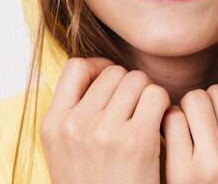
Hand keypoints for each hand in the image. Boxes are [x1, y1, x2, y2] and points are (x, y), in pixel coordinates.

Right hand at [41, 57, 170, 183]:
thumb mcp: (64, 150)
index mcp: (53, 124)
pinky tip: (160, 126)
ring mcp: (104, 131)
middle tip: (136, 110)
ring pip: (137, 80)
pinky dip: (163, 106)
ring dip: (147, 95)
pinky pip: (156, 96)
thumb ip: (74, 113)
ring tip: (148, 119)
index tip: (112, 84)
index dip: (98, 68)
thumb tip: (100, 72)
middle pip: (113, 72)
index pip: (76, 67)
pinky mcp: (136, 141)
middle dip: (128, 86)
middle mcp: (75, 124)